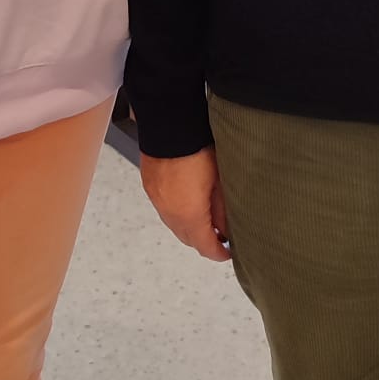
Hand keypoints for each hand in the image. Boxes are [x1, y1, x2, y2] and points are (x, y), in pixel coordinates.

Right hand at [140, 147, 231, 261]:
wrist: (170, 125)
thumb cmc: (199, 149)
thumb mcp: (219, 180)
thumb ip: (223, 209)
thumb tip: (227, 228)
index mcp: (190, 215)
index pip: (205, 246)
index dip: (218, 253)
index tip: (227, 253)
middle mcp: (170, 213)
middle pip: (188, 239)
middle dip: (204, 241)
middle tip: (219, 236)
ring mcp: (157, 200)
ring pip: (174, 225)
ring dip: (189, 228)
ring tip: (205, 219)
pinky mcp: (150, 187)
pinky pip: (165, 209)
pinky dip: (177, 213)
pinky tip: (187, 203)